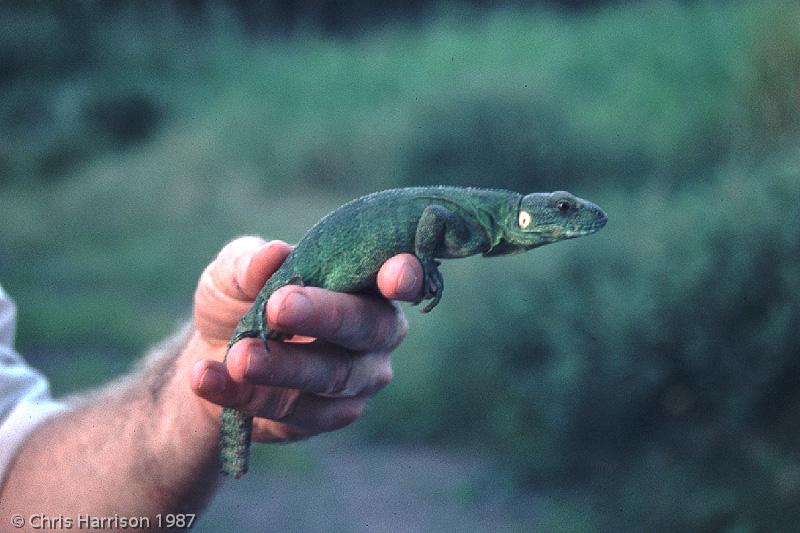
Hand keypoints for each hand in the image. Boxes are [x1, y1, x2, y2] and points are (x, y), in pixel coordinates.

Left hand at [189, 236, 422, 441]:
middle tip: (280, 306)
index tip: (394, 275)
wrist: (211, 358)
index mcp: (366, 282)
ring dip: (283, 366)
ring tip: (238, 356)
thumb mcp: (233, 274)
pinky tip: (207, 379)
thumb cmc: (242, 300)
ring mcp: (359, 378)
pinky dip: (246, 395)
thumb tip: (273, 254)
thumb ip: (250, 263)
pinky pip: (294, 411)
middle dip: (325, 316)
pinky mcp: (328, 416)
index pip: (402, 276)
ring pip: (332, 376)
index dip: (406, 276)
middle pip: (366, 327)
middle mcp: (377, 331)